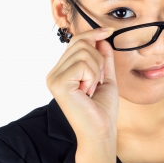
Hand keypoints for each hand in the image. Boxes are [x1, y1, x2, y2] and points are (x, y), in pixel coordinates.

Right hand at [46, 27, 118, 141]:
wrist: (101, 131)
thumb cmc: (102, 109)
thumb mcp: (105, 77)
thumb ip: (103, 58)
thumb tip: (102, 37)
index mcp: (63, 71)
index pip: (76, 42)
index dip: (93, 34)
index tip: (109, 30)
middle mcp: (54, 73)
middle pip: (80, 43)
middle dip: (98, 59)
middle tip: (98, 81)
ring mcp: (54, 78)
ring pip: (83, 52)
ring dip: (97, 70)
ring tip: (93, 88)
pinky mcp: (58, 83)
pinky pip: (82, 65)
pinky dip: (93, 77)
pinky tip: (88, 92)